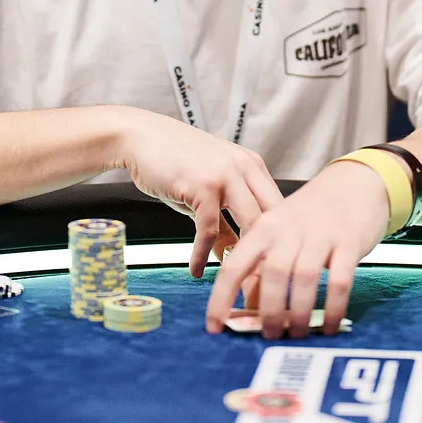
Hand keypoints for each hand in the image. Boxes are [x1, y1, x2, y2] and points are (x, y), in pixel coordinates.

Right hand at [117, 111, 284, 275]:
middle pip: (273, 219)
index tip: (274, 268)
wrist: (141, 136)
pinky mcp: (202, 186)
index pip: (279, 208)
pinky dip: (202, 255)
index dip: (280, 240)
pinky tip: (196, 270)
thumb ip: (224, 221)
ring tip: (237, 284)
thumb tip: (232, 257)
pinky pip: (209, 230)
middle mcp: (245, 168)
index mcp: (252, 166)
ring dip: (244, 259)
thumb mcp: (205, 191)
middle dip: (270, 255)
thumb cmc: (173, 163)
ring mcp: (225, 175)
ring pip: (250, 225)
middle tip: (262, 285)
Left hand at [203, 161, 386, 338]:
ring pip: (303, 277)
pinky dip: (334, 307)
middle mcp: (289, 230)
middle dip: (269, 311)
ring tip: (298, 334)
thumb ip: (265, 264)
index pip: (235, 265)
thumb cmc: (312, 215)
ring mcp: (320, 235)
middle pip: (272, 273)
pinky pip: (339, 281)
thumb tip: (249, 308)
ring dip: (299, 312)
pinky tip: (331, 326)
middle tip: (270, 335)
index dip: (221, 298)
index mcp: (264, 228)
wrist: (354, 183)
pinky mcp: (348, 242)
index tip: (215, 327)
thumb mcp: (281, 231)